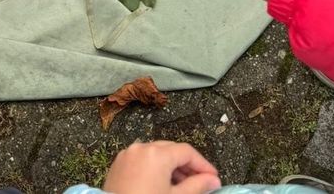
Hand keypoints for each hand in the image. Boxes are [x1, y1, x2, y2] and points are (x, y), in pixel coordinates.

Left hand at [104, 141, 220, 193]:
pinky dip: (155, 167)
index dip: (203, 165)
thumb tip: (212, 180)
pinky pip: (142, 159)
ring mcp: (128, 154)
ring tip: (183, 187)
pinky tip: (162, 184)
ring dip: (172, 167)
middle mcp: (141, 147)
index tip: (213, 178)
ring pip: (156, 153)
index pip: (187, 151)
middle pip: (171, 150)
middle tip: (202, 183)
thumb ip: (197, 186)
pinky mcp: (119, 163)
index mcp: (157, 154)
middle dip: (188, 165)